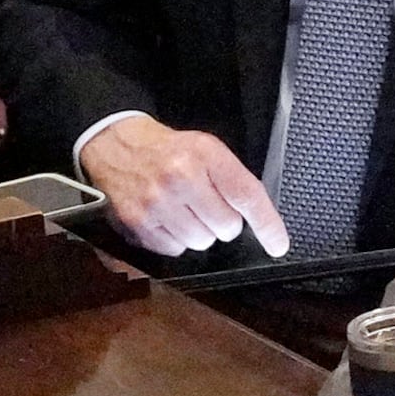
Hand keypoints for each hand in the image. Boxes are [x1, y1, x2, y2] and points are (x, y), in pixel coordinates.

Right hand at [80, 116, 290, 257]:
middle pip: (226, 227)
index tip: (278, 243)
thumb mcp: (205, 149)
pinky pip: (175, 250)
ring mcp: (158, 202)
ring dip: (199, 232)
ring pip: (202, 242)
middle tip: (205, 204)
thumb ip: (232, 179)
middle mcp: (181, 177)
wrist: (116, 145)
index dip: (267, 224)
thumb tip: (258, 219)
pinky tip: (167, 217)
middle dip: (222, 222)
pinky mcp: (139, 222)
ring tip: (183, 209)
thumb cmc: (167, 150)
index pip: (246, 196)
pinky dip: (176, 239)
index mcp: (205, 154)